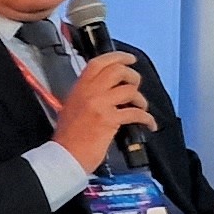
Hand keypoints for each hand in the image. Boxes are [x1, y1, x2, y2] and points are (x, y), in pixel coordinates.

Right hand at [53, 52, 155, 172]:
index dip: (117, 57)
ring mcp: (99, 105)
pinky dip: (147, 118)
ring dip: (140, 99)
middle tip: (136, 85)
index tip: (129, 59)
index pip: (98, 63)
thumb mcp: (72, 107)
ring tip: (141, 107)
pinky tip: (149, 124)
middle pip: (117, 71)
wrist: (64, 156)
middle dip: (132, 76)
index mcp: (79, 88)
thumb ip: (87, 95)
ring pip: (129, 90)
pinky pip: (136, 113)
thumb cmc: (68, 137)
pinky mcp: (109, 120)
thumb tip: (108, 89)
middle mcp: (89, 93)